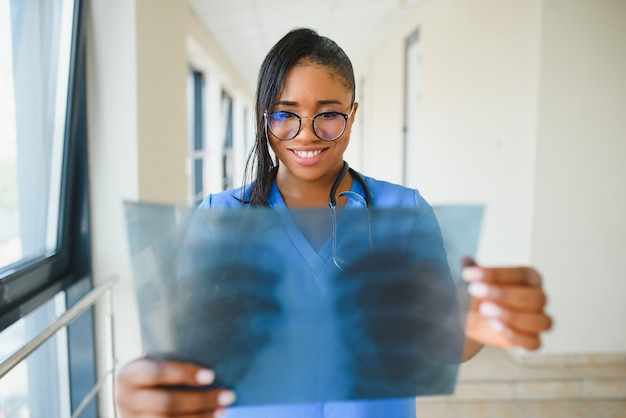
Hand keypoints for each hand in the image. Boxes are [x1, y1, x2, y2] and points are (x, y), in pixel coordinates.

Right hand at [115, 357, 234, 416]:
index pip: (156, 373)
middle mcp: (125, 399)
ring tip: (223, 409)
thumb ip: (174, 357)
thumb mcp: (154, 360)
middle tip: (228, 395)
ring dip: (200, 416)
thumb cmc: (152, 372)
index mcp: (128, 374)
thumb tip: (216, 353)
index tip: (211, 375)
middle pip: (166, 403)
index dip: (183, 374)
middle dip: (200, 400)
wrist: (131, 395)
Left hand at [461, 258, 552, 349]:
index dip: (495, 274)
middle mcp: (538, 297)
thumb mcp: (474, 281)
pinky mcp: (531, 339)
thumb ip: (473, 271)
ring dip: (513, 316)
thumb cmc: (478, 294)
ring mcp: (538, 320)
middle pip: (535, 298)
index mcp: (529, 277)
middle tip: (475, 291)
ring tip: (485, 310)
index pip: (520, 274)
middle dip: (504, 295)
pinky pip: (534, 342)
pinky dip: (516, 336)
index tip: (469, 274)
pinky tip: (495, 326)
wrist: (471, 317)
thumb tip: (466, 260)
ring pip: (542, 321)